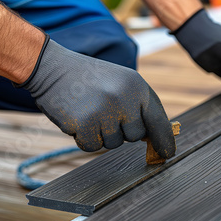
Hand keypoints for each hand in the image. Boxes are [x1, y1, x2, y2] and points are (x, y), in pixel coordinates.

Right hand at [17, 36, 175, 157]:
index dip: (164, 139)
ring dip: (101, 134)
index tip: (168, 153)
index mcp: (137, 86)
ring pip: (113, 143)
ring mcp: (105, 111)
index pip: (158, 120)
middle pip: (135, 136)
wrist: (52, 68)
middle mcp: (125, 98)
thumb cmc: (89, 79)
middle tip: (104, 110)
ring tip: (89, 110)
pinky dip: (83, 138)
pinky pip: (92, 146)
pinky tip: (78, 118)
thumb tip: (154, 137)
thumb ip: (139, 105)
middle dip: (121, 130)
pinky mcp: (85, 124)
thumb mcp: (121, 82)